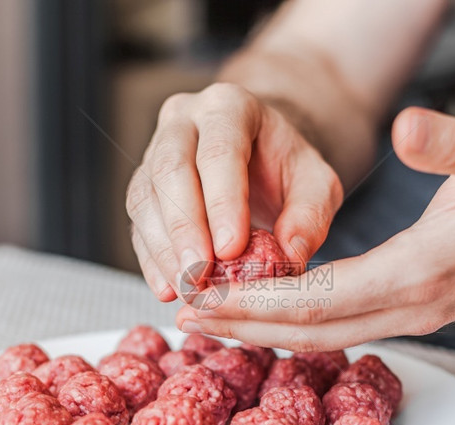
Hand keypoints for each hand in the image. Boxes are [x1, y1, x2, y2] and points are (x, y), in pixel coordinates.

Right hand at [126, 83, 342, 301]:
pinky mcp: (143, 186)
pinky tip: (169, 288)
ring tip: (187, 287)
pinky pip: (137, 222)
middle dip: (184, 228)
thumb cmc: (287, 166)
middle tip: (200, 273)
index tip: (230, 248)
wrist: (261, 156)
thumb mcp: (317, 183)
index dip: (222, 201)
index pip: (219, 150)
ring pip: (144, 197)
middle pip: (170, 170)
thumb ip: (311, 215)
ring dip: (164, 249)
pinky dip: (151, 259)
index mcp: (229, 106)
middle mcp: (183, 121)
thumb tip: (290, 255)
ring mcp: (155, 151)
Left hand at [175, 107, 454, 350]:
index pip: (322, 297)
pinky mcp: (412, 312)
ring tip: (211, 318)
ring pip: (323, 335)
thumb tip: (404, 128)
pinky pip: (342, 327)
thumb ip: (452, 144)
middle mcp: (411, 306)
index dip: (259, 299)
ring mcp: (412, 316)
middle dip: (244, 325)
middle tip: (186, 317)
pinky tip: (265, 312)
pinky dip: (296, 324)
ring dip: (264, 329)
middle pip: (311, 330)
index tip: (208, 295)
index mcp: (422, 271)